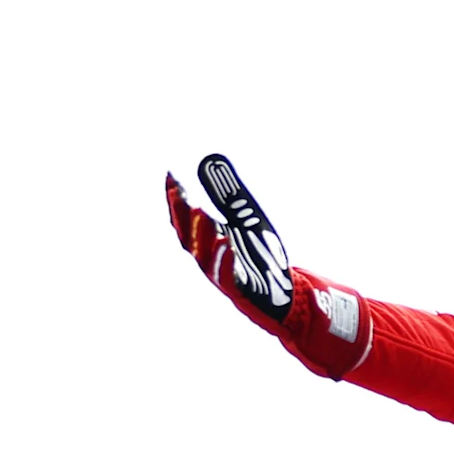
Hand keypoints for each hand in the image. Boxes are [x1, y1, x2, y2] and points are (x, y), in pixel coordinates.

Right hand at [165, 152, 296, 335]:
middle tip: (179, 192)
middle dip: (181, 215)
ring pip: (204, 256)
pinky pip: (227, 275)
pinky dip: (224, 258)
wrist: (282, 292)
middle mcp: (208, 258)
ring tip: (201, 212)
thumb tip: (212, 161)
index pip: (183, 219)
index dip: (176, 199)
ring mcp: (221, 275)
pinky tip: (226, 241)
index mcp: (206, 241)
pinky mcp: (239, 290)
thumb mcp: (246, 219)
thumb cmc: (259, 254)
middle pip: (187, 237)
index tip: (171, 176)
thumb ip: (229, 196)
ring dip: (201, 234)